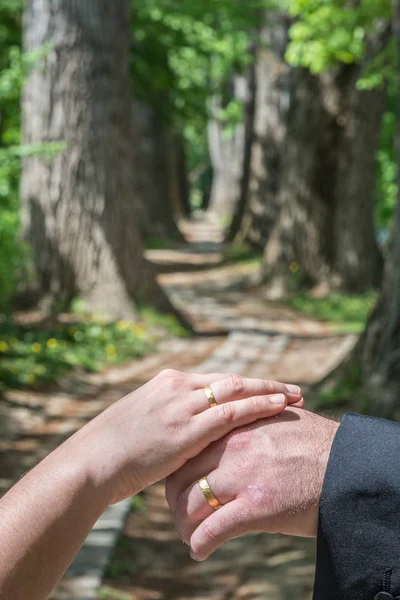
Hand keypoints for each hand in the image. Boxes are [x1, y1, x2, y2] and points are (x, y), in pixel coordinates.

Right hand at [66, 370, 303, 503]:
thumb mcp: (143, 422)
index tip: (270, 388)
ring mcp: (182, 405)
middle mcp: (178, 387)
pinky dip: (258, 407)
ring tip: (296, 397)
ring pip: (236, 391)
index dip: (247, 384)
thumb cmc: (114, 448)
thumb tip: (186, 429)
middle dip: (265, 385)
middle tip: (294, 389)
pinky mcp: (186, 429)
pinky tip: (279, 407)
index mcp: (168, 382)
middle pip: (232, 380)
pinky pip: (231, 413)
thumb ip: (168, 418)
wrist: (93, 461)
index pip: (217, 379)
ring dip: (270, 393)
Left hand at [166, 408, 338, 560]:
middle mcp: (232, 448)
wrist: (347, 466)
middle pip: (181, 475)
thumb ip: (246, 423)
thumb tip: (231, 427)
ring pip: (190, 503)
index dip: (177, 468)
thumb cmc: (313, 444)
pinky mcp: (256, 506)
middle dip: (174, 498)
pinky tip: (199, 550)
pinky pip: (212, 529)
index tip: (177, 481)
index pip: (189, 446)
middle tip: (180, 512)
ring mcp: (243, 476)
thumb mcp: (274, 419)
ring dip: (184, 524)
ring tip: (189, 534)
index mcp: (235, 426)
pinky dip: (200, 543)